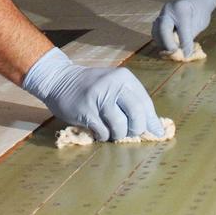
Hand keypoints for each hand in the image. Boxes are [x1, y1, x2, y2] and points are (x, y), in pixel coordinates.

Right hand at [22, 47, 162, 141]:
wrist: (59, 80)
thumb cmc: (92, 86)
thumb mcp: (114, 86)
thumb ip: (133, 102)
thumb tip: (155, 128)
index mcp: (124, 78)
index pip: (145, 104)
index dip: (151, 121)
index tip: (156, 133)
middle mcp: (113, 85)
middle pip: (136, 116)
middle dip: (135, 130)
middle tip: (127, 132)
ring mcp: (98, 97)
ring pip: (120, 127)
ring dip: (117, 135)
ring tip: (110, 130)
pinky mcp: (85, 111)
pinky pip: (103, 132)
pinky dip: (103, 136)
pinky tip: (98, 130)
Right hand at [152, 0, 215, 57]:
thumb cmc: (201, 11)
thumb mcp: (200, 23)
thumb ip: (189, 37)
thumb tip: (184, 54)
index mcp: (181, 8)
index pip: (181, 29)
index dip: (183, 43)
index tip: (186, 55)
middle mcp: (168, 10)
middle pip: (162, 29)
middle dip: (168, 44)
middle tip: (175, 55)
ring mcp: (162, 13)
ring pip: (156, 31)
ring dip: (162, 44)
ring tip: (172, 52)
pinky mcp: (159, 19)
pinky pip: (156, 32)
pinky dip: (161, 41)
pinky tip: (168, 47)